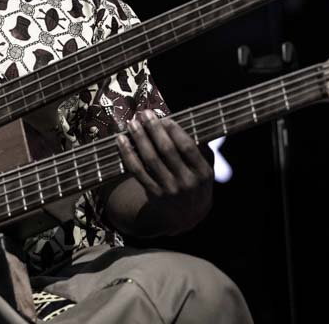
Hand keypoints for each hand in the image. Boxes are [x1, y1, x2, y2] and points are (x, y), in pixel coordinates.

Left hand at [116, 110, 213, 232]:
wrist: (188, 216)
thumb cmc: (196, 182)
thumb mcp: (207, 168)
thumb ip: (201, 148)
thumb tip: (190, 121)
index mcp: (203, 173)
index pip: (187, 147)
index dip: (174, 130)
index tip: (164, 118)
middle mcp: (187, 183)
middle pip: (166, 151)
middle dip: (153, 129)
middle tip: (144, 114)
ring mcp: (169, 190)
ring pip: (150, 160)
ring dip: (139, 138)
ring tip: (132, 124)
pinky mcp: (154, 195)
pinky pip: (137, 171)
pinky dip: (128, 154)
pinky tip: (121, 140)